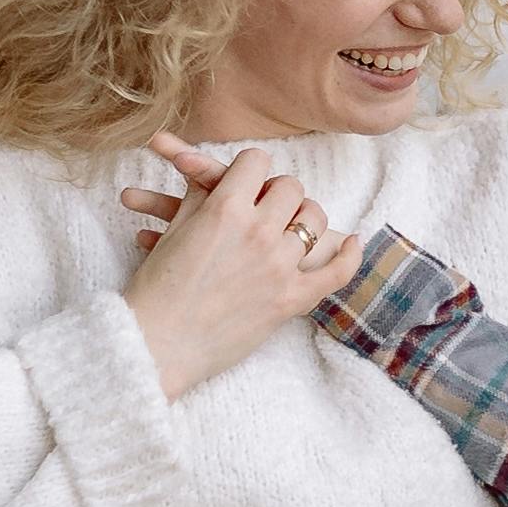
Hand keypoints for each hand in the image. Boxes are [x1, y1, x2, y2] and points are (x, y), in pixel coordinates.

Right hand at [124, 139, 365, 398]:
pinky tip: (351, 241)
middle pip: (290, 187)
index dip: (248, 168)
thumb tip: (216, 172)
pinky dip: (349, 255)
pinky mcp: (292, 300)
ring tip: (291, 223)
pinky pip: (337, 272)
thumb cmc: (156, 289)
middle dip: (275, 190)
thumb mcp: (175, 230)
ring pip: (314, 218)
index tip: (244, 180)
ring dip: (302, 216)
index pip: (256, 161)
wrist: (157, 345)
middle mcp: (258, 232)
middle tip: (264, 204)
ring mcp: (280, 266)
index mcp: (225, 209)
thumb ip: (200, 194)